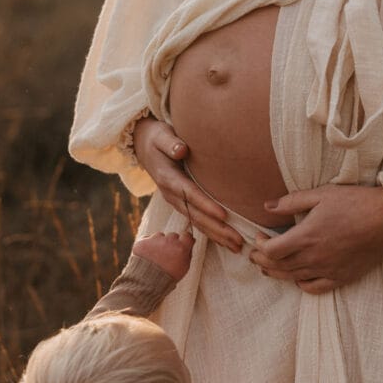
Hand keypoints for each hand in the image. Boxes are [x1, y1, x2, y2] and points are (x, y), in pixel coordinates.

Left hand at [132, 231, 194, 281]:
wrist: (146, 282)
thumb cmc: (168, 277)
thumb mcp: (184, 268)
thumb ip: (188, 254)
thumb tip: (189, 244)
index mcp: (181, 248)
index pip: (187, 235)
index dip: (185, 240)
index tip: (182, 244)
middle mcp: (169, 241)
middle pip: (173, 236)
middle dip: (172, 243)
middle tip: (168, 254)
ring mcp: (155, 240)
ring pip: (160, 236)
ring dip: (159, 243)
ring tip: (156, 257)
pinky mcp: (143, 241)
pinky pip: (147, 238)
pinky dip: (147, 245)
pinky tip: (147, 255)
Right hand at [133, 117, 242, 252]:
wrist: (144, 147)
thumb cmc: (157, 138)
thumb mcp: (161, 136)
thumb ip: (170, 143)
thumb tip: (181, 150)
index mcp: (168, 178)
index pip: (190, 194)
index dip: (206, 205)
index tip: (224, 215)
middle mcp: (171, 194)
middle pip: (195, 215)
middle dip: (217, 229)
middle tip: (238, 240)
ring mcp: (175, 201)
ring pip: (197, 222)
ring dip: (217, 235)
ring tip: (237, 246)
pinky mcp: (180, 203)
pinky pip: (196, 220)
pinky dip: (211, 232)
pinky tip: (226, 241)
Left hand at [249, 185, 382, 293]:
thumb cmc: (355, 203)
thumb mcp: (321, 194)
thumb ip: (291, 202)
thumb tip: (267, 206)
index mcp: (306, 236)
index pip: (271, 250)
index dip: (259, 246)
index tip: (258, 237)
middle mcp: (314, 257)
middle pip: (278, 267)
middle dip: (262, 261)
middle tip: (255, 254)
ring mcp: (327, 270)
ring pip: (293, 279)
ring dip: (276, 274)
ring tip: (267, 268)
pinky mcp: (341, 277)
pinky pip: (314, 288)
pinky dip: (301, 284)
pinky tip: (298, 278)